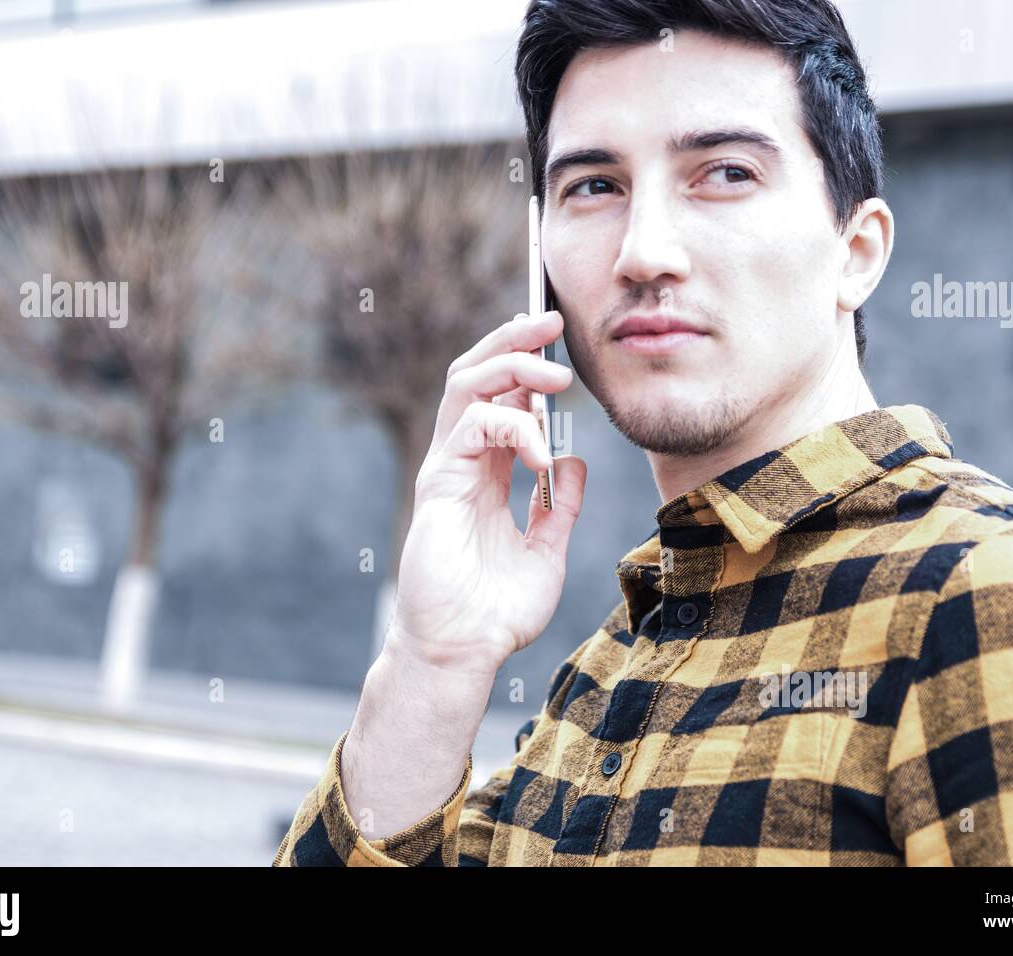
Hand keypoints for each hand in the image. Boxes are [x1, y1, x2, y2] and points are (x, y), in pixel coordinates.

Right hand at [387, 309, 587, 676]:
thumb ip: (559, 506)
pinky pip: (471, 427)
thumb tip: (574, 463)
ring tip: (554, 374)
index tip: (558, 340)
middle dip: (513, 341)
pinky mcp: (438, 483)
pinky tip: (539, 455)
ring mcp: (446, 469)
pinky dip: (511, 428)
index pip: (500, 397)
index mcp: (486, 473)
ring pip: (466, 386)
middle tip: (551, 320)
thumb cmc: (497, 611)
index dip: (525, 363)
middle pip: (477, 376)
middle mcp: (462, 462)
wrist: (464, 650)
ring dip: (511, 366)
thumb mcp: (546, 550)